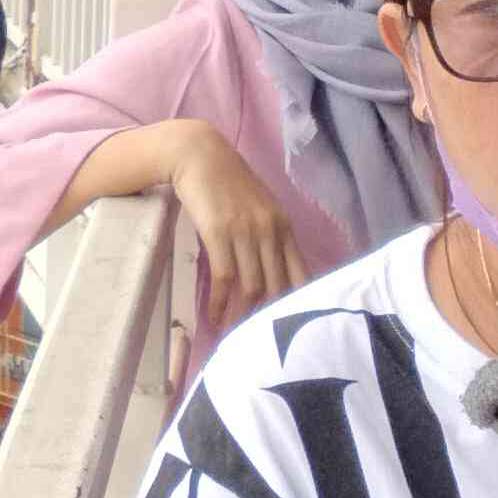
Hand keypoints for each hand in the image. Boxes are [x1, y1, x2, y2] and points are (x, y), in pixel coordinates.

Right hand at [161, 122, 307, 343]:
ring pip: (252, 287)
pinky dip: (220, 302)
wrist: (198, 155)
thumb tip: (271, 275)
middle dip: (268, 318)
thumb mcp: (256, 209)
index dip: (296, 304)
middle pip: (278, 286)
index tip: (286, 327)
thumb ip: (268, 237)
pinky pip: (225, 278)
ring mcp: (245, 231)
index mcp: (282, 226)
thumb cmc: (225, 183)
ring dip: (242, 316)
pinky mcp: (219, 232)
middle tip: (258, 342)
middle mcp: (270, 230)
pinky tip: (214, 316)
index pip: (299, 274)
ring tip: (233, 335)